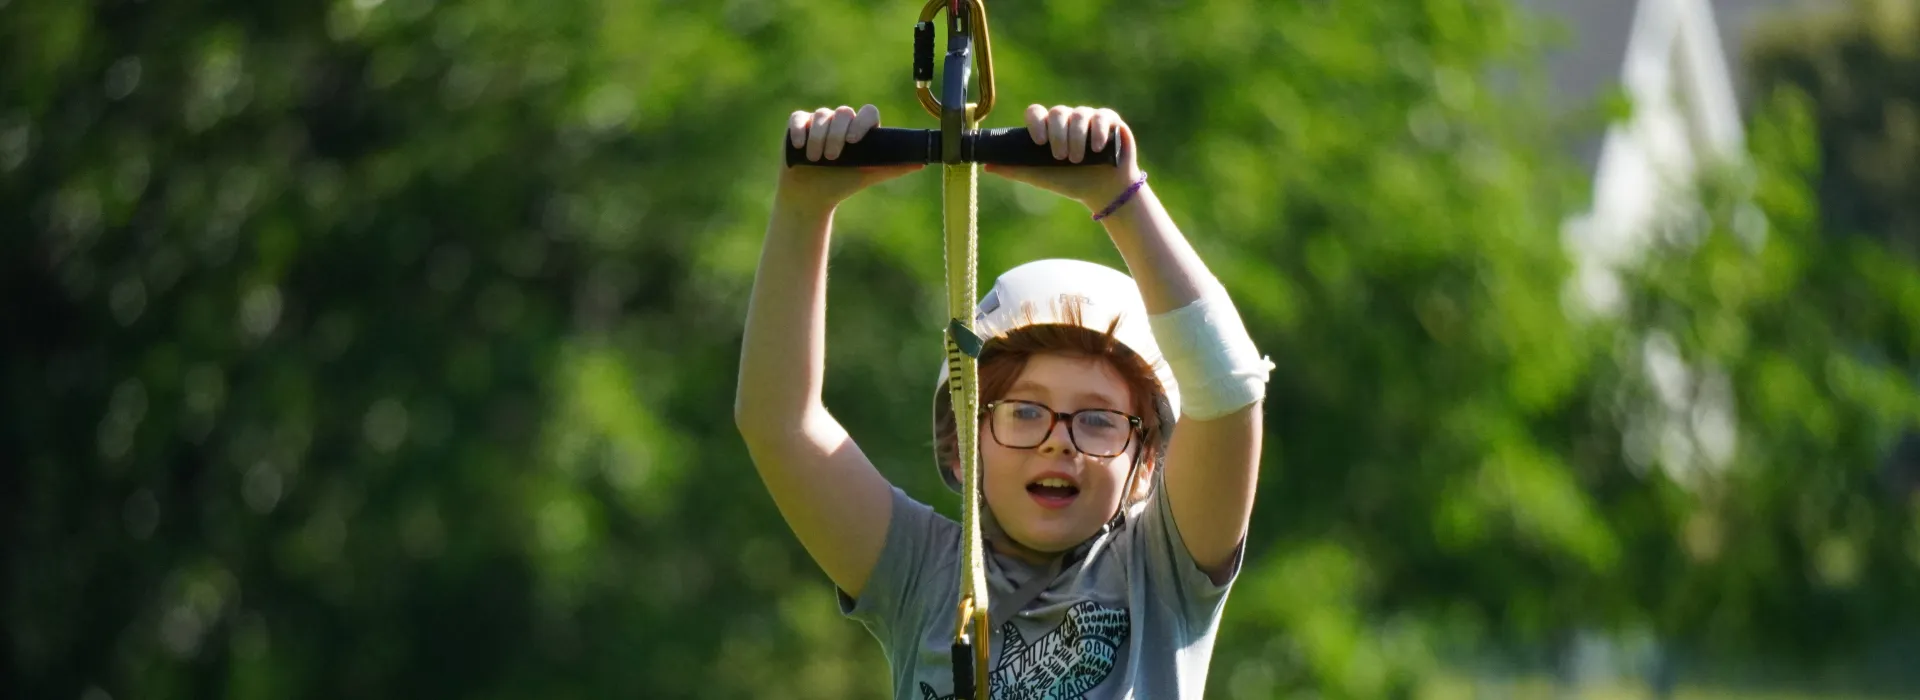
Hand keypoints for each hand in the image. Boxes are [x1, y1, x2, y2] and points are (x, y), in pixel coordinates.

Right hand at [777, 104, 923, 213]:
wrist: (812, 196)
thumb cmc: (843, 183)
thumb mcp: (868, 176)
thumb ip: (893, 167)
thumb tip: (922, 163)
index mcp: (861, 128)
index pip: (868, 113)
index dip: (862, 122)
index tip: (855, 141)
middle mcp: (842, 121)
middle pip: (843, 112)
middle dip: (837, 134)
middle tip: (832, 158)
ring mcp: (819, 121)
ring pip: (821, 115)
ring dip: (818, 136)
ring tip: (815, 158)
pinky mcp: (798, 125)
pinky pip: (799, 118)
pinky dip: (799, 130)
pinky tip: (798, 146)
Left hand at [983, 105, 1144, 212]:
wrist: (1103, 192)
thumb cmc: (1070, 182)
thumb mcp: (1040, 177)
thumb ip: (1016, 169)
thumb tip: (986, 165)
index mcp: (1048, 128)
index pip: (1036, 113)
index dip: (1036, 122)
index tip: (1038, 141)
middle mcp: (1067, 120)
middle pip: (1057, 112)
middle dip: (1058, 134)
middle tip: (1061, 157)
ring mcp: (1089, 118)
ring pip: (1079, 115)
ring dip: (1077, 137)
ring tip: (1078, 159)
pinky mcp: (1110, 121)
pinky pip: (1102, 116)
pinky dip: (1098, 130)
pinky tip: (1097, 147)